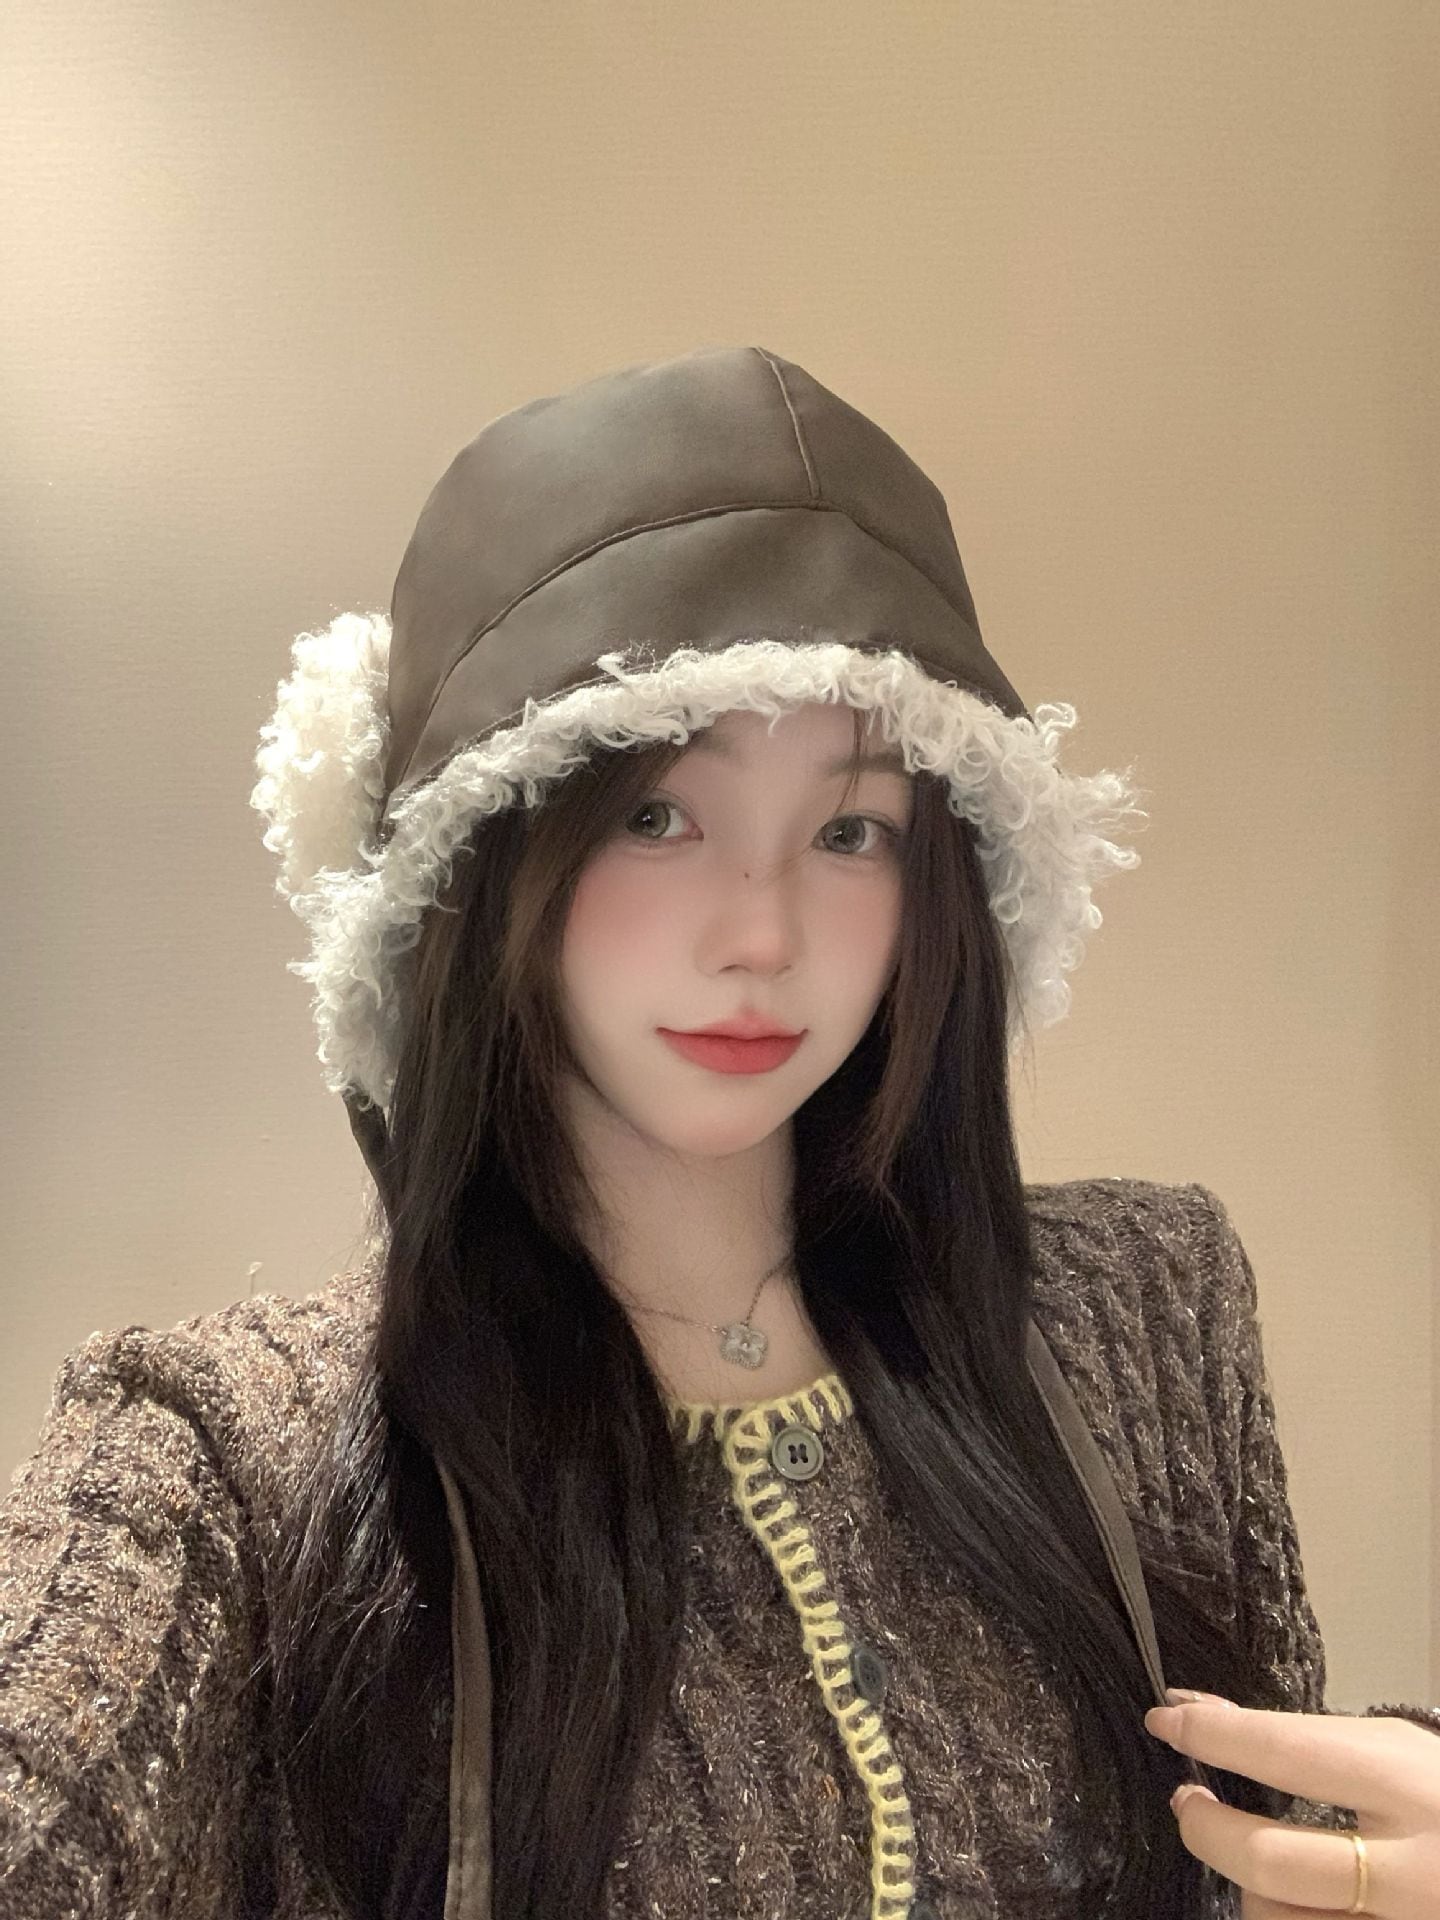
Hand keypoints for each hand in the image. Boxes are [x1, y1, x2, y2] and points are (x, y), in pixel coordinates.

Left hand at [1144, 1689, 1439, 1915]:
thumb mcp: (1392, 1749)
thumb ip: (1299, 1736)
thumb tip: (1190, 1713)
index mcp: (1406, 1788)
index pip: (1286, 1754)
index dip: (1211, 1737)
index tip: (1164, 1722)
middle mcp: (1409, 1870)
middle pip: (1269, 1862)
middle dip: (1206, 1828)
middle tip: (1188, 1800)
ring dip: (1250, 1887)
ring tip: (1258, 1858)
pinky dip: (1285, 1917)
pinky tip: (1296, 1896)